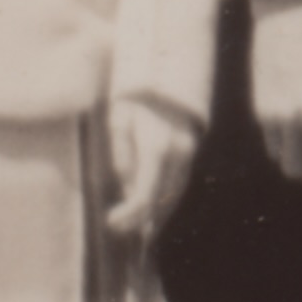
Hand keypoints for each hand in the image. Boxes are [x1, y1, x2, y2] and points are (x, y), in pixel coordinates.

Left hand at [105, 94, 198, 238]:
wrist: (167, 74)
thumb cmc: (136, 98)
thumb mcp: (119, 120)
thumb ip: (122, 154)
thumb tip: (126, 185)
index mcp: (157, 148)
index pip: (145, 196)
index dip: (129, 215)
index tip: (111, 221)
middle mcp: (178, 155)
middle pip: (162, 201)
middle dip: (140, 219)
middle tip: (118, 227)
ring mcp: (188, 154)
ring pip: (174, 196)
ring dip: (155, 214)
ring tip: (133, 225)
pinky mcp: (191, 152)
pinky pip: (180, 184)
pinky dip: (166, 200)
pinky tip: (152, 208)